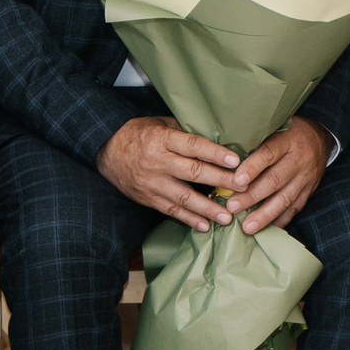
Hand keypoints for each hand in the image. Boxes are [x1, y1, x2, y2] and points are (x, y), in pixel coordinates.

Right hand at [96, 116, 239, 230]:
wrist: (107, 150)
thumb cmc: (138, 134)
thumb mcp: (159, 124)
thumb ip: (184, 131)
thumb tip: (216, 137)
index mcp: (162, 139)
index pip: (194, 146)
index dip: (216, 154)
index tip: (236, 161)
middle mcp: (157, 162)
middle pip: (194, 172)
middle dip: (220, 181)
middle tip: (242, 187)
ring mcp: (152, 182)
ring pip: (184, 197)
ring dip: (208, 208)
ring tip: (227, 216)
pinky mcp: (147, 198)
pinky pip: (171, 210)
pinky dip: (188, 219)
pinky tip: (205, 225)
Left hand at [225, 117, 329, 233]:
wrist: (320, 138)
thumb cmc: (287, 132)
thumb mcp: (274, 128)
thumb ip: (255, 141)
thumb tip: (226, 159)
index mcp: (287, 140)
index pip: (269, 153)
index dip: (252, 167)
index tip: (237, 180)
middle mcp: (298, 159)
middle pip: (275, 180)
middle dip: (252, 196)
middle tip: (232, 206)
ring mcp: (305, 177)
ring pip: (285, 198)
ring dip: (265, 214)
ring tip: (247, 227)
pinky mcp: (309, 191)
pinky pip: (294, 208)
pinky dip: (280, 220)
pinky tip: (266, 230)